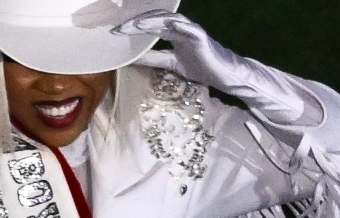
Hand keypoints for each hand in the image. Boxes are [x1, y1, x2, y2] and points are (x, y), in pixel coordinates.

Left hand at [116, 11, 318, 128]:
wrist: (225, 76)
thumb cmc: (201, 68)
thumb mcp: (170, 64)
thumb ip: (153, 59)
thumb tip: (131, 59)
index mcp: (174, 34)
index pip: (150, 26)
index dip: (133, 27)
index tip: (114, 32)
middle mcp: (182, 28)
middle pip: (156, 19)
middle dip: (136, 21)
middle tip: (117, 27)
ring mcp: (192, 31)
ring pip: (168, 19)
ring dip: (149, 21)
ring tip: (132, 26)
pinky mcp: (200, 37)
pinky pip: (186, 28)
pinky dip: (172, 25)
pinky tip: (158, 25)